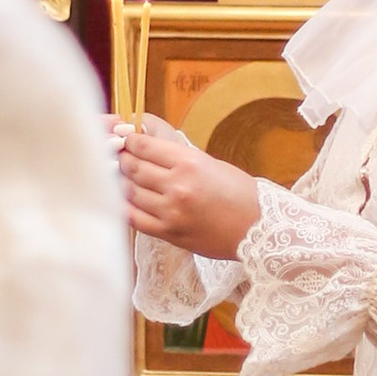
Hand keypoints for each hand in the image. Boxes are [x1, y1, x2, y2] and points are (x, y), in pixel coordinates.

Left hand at [114, 113, 265, 258]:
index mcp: (189, 163)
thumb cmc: (238, 193)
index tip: (126, 143)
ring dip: (121, 183)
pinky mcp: (169, 232)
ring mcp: (171, 211)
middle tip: (119, 158)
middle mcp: (177, 186)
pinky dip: (125, 207)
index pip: (143, 146)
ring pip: (129, 191)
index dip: (129, 143)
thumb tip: (145, 148)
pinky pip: (134, 218)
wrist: (257, 227)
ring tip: (122, 178)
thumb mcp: (210, 163)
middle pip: (133, 167)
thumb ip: (176, 157)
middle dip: (122, 160)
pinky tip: (124, 201)